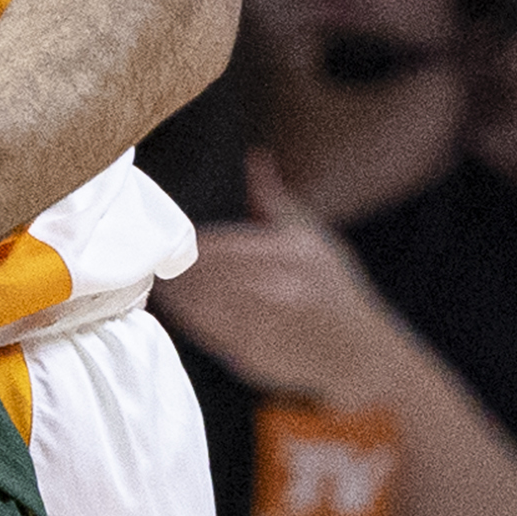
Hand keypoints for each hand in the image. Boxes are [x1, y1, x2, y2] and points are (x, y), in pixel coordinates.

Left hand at [154, 151, 419, 406]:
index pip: (217, 247)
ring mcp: (267, 327)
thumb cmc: (333, 287)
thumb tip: (256, 158)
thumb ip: (274, 199)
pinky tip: (180, 310)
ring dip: (175, 295)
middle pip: (203, 276)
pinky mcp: (256, 357)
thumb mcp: (313, 237)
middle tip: (153, 262)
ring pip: (199, 306)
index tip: (170, 243)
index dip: (188, 246)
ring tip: (162, 285)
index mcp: (290, 254)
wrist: (364, 354)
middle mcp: (279, 290)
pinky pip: (207, 335)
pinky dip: (189, 321)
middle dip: (176, 270)